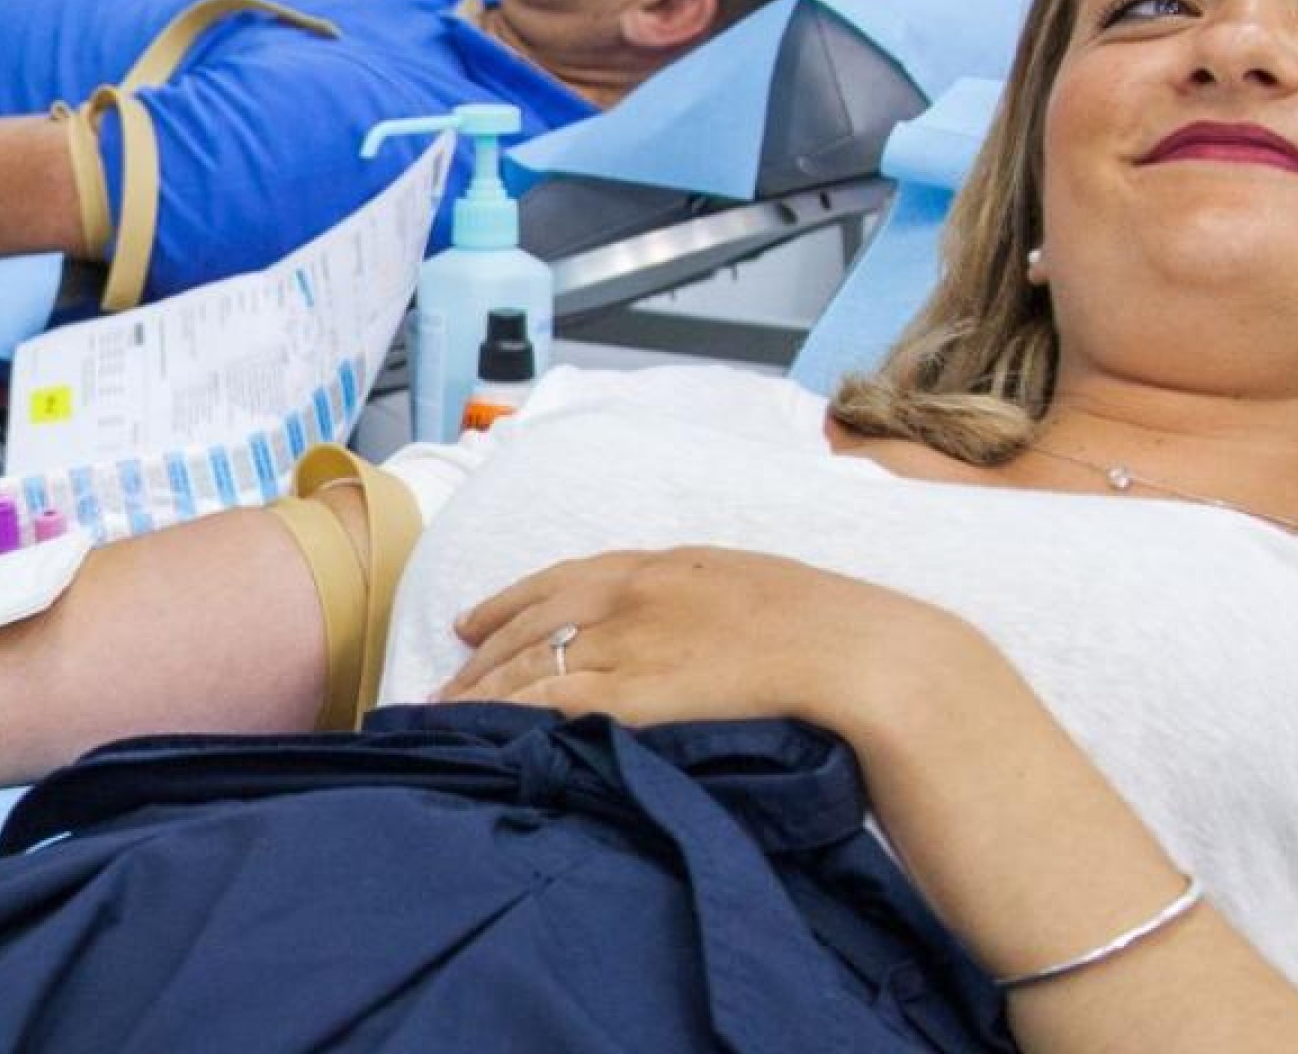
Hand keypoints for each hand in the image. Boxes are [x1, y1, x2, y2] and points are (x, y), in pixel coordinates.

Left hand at [431, 548, 992, 735]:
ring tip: (440, 716)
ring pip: (529, 663)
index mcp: (668, 564)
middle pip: (532, 620)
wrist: (857, 654)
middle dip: (481, 653)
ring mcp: (629, 641)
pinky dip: (506, 716)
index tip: (473, 617)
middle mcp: (634, 594)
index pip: (566, 577)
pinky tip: (478, 733)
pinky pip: (548, 703)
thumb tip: (697, 630)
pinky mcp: (631, 691)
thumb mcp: (759, 592)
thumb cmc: (829, 629)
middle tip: (442, 681)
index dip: (511, 599)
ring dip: (477, 691)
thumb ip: (711, 604)